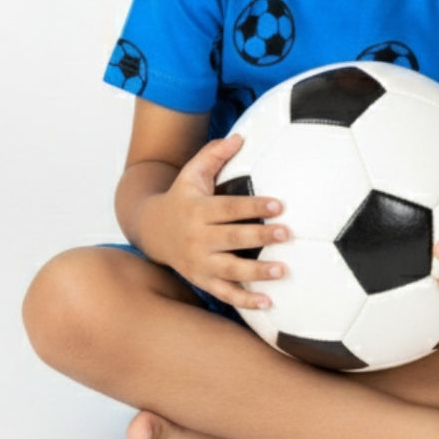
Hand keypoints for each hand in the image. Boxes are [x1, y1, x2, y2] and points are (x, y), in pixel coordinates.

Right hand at [137, 135, 290, 311]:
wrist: (151, 229)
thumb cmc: (182, 197)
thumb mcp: (191, 172)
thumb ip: (214, 154)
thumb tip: (241, 136)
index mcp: (198, 209)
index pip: (229, 208)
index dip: (253, 207)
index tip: (279, 205)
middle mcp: (197, 238)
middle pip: (231, 239)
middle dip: (260, 237)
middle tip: (287, 234)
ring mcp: (199, 262)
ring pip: (229, 271)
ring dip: (257, 273)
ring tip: (283, 270)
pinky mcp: (202, 280)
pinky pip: (224, 294)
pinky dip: (244, 300)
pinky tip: (268, 302)